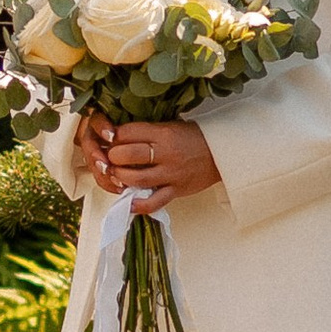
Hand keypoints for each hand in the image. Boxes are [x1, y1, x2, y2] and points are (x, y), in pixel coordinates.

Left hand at [80, 115, 222, 207]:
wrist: (221, 153)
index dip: (114, 136)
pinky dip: (139, 205)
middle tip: (109, 158)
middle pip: (128, 155)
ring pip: (137, 178)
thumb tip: (118, 138)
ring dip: (120, 178)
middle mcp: (166, 153)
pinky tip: (129, 203)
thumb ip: (147, 132)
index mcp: (163, 133)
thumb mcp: (170, 126)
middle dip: (113, 156)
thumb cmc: (193, 138)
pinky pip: (155, 202)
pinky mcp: (176, 190)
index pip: (128, 132)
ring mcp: (171, 174)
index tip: (109, 139)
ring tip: (116, 175)